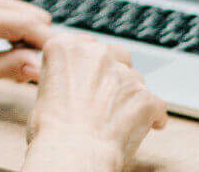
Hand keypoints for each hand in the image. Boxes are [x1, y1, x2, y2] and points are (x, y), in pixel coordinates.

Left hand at [0, 0, 52, 99]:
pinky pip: (15, 13)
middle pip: (34, 17)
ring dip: (30, 40)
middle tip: (30, 73)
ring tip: (15, 65)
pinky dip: (19, 33)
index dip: (48, 46)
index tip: (58, 67)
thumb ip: (6, 68)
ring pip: (28, 14)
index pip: (28, 25)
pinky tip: (7, 53)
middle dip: (39, 45)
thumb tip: (40, 66)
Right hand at [23, 33, 167, 171]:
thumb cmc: (52, 130)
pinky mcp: (146, 96)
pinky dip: (150, 116)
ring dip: (128, 94)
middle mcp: (96, 54)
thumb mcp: (43, 92)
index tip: (86, 78)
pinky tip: (139, 128)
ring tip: (115, 119)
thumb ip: (63, 77)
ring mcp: (124, 74)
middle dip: (111, 74)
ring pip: (134, 78)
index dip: (87, 64)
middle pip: (113, 54)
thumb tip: (75, 85)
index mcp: (66, 48)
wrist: (73, 153)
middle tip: (101, 99)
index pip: (83, 44)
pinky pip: (155, 104)